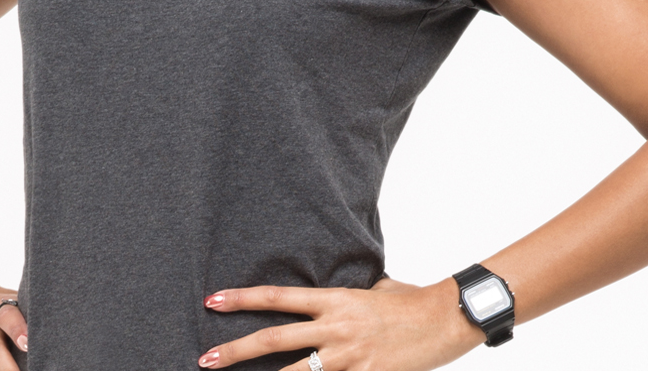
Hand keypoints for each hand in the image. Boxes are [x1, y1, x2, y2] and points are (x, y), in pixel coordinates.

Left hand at [197, 276, 484, 370]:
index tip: (213, 301)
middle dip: (236, 351)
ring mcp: (348, 358)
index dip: (243, 299)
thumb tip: (327, 303)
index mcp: (334, 299)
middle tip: (205, 359)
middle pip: (274, 340)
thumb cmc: (408, 301)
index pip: (278, 298)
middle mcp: (334, 328)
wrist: (443, 319)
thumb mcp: (371, 289)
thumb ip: (345, 299)